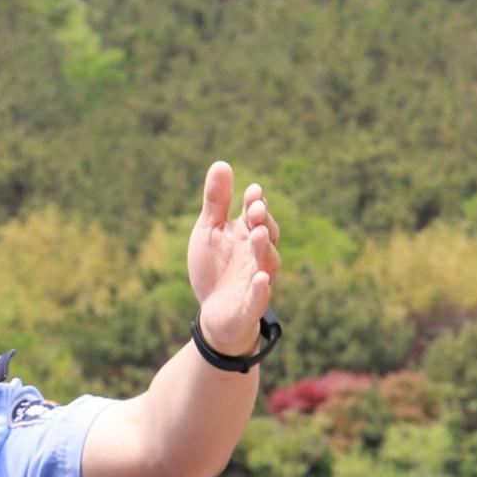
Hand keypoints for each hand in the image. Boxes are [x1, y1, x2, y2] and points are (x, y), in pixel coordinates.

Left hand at [188, 160, 279, 357]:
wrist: (213, 313)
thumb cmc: (215, 267)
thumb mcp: (209, 230)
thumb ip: (216, 201)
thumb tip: (222, 163)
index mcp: (247, 234)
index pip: (256, 215)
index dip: (256, 203)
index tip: (253, 191)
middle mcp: (256, 255)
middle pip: (267, 236)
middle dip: (263, 222)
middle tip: (256, 209)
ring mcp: (256, 280)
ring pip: (267, 264)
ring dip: (264, 249)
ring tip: (258, 234)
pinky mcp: (250, 306)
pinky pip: (259, 298)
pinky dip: (261, 289)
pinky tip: (261, 279)